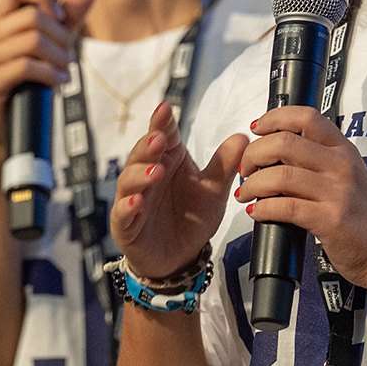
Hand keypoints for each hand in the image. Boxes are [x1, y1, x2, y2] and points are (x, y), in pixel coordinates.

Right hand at [0, 0, 97, 150]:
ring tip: (64, 69)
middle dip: (61, 35)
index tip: (60, 19)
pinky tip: (59, 82)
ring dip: (59, 56)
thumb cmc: (29, 82)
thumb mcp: (52, 42)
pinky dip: (51, 74)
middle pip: (32, 16)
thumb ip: (68, 14)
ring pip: (32, 40)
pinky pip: (26, 67)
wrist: (11, 131)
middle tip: (68, 54)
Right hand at [111, 101, 246, 282]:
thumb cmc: (192, 216)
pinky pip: (123, 213)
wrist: (181, 257)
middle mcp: (147, 175)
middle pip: (142, 154)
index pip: (163, 135)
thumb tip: (243, 136)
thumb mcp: (213, 190)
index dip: (162, 122)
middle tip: (159, 139)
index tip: (165, 108)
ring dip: (140, 174)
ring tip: (155, 171)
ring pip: (130, 181)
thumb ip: (225, 165)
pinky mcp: (126, 224)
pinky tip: (137, 201)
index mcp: (168, 160)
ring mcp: (133, 198)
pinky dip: (128, 206)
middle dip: (149, 145)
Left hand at [235, 105, 366, 289]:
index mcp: (344, 150)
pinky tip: (257, 212)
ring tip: (246, 193)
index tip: (256, 129)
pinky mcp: (331, 219)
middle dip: (254, 154)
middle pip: (284, 142)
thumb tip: (276, 148)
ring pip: (280, 175)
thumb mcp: (348, 177)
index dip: (274, 118)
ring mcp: (338, 192)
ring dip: (253, 184)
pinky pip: (285, 207)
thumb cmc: (363, 217)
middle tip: (246, 170)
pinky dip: (263, 208)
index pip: (306, 117)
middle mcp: (342, 165)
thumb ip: (320, 160)